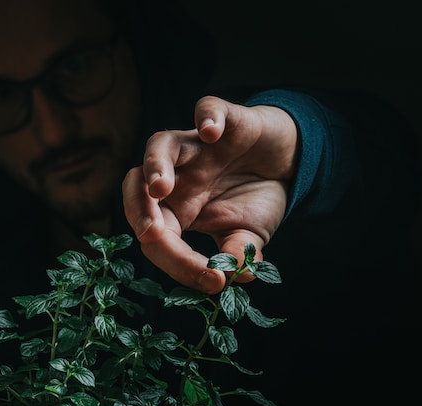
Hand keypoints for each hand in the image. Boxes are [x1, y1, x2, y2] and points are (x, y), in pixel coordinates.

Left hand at [122, 95, 298, 293]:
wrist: (285, 162)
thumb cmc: (255, 197)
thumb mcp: (250, 235)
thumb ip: (237, 253)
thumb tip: (231, 276)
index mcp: (176, 208)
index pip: (158, 235)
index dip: (177, 260)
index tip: (211, 280)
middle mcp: (178, 176)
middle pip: (136, 185)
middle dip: (137, 209)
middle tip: (150, 233)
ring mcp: (198, 146)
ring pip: (159, 144)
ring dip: (155, 165)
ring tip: (160, 189)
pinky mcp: (226, 120)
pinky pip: (208, 109)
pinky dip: (208, 117)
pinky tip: (212, 134)